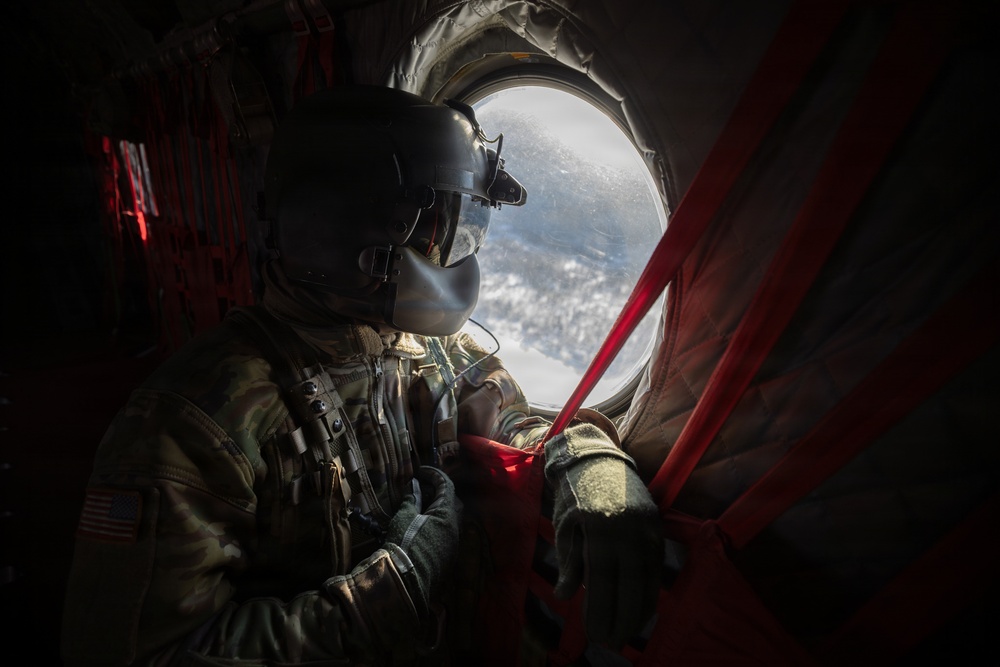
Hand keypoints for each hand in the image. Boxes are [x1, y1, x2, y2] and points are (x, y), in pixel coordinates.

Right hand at [384, 466, 462, 616]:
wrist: (405, 580)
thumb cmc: (404, 543)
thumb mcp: (404, 516)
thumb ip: (412, 499)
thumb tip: (414, 486)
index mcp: (447, 514)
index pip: (446, 486)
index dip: (434, 475)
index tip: (420, 472)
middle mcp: (456, 527)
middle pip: (454, 502)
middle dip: (441, 493)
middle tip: (423, 490)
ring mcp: (454, 544)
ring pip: (452, 520)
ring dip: (440, 511)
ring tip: (421, 509)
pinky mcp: (449, 557)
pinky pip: (448, 535)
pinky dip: (439, 526)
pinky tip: (424, 528)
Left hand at [544, 417, 662, 648]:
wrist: (598, 456)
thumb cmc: (574, 492)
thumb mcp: (564, 524)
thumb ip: (569, 561)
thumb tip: (568, 595)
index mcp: (599, 527)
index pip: (603, 578)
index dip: (601, 609)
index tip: (596, 633)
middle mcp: (626, 528)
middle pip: (629, 583)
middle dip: (622, 617)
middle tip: (612, 641)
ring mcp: (645, 526)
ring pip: (647, 576)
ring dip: (640, 608)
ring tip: (628, 632)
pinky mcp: (656, 526)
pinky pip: (656, 564)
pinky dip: (651, 589)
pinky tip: (644, 608)